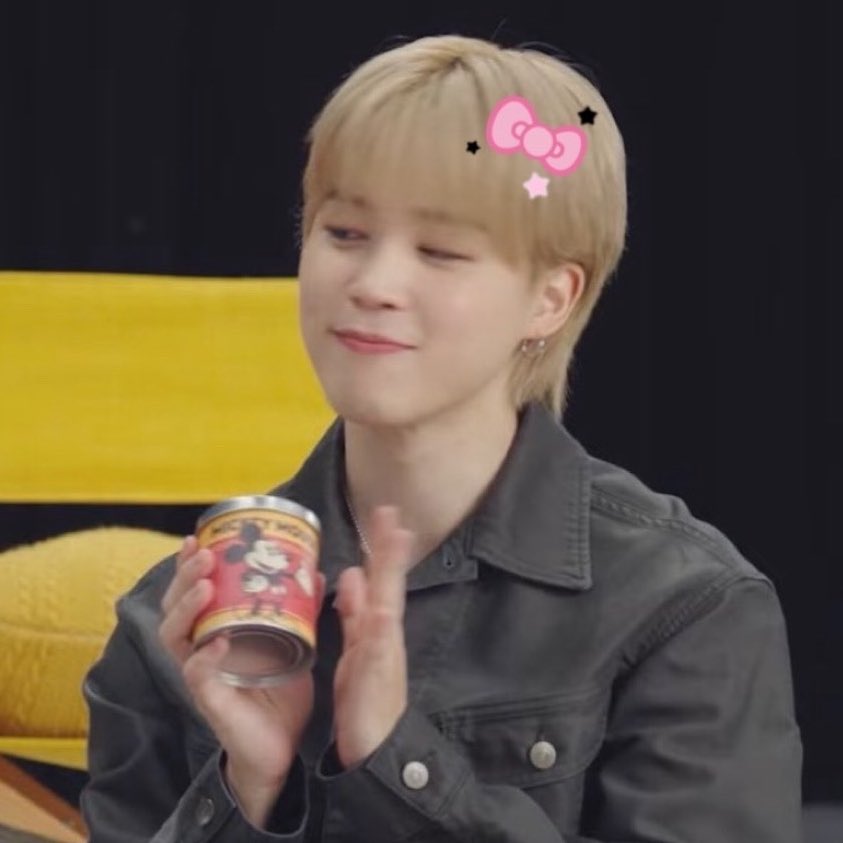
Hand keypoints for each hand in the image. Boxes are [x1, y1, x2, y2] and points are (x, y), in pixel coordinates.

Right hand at [159, 536, 325, 826]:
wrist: (282, 747)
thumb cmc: (280, 692)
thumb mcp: (293, 641)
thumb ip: (299, 609)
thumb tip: (314, 570)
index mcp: (217, 632)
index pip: (192, 593)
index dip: (189, 566)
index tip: (199, 538)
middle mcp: (202, 650)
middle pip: (174, 607)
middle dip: (185, 577)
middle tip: (205, 556)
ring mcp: (202, 676)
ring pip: (175, 636)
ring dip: (188, 608)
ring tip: (205, 586)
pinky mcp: (210, 702)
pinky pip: (196, 676)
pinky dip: (204, 657)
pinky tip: (218, 642)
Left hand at [332, 506, 415, 768]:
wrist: (377, 750)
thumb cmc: (364, 701)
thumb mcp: (355, 649)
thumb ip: (354, 615)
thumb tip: (351, 575)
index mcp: (375, 627)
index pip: (378, 580)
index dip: (379, 549)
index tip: (380, 516)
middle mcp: (384, 634)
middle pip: (388, 584)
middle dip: (387, 549)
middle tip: (388, 512)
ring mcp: (384, 653)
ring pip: (389, 604)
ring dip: (391, 573)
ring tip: (395, 540)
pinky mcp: (379, 676)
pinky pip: (380, 647)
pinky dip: (381, 626)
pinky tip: (381, 607)